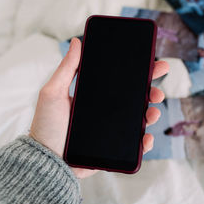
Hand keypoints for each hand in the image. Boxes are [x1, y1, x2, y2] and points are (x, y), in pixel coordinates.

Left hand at [29, 38, 168, 177]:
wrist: (47, 161)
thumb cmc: (46, 126)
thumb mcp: (53, 93)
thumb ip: (66, 68)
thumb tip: (77, 41)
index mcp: (95, 96)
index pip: (121, 81)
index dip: (139, 72)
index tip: (153, 63)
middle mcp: (106, 112)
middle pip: (135, 99)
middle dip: (152, 92)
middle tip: (157, 91)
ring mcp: (112, 131)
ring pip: (139, 120)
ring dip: (152, 114)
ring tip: (153, 113)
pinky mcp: (114, 150)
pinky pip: (135, 145)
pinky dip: (145, 142)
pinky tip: (146, 137)